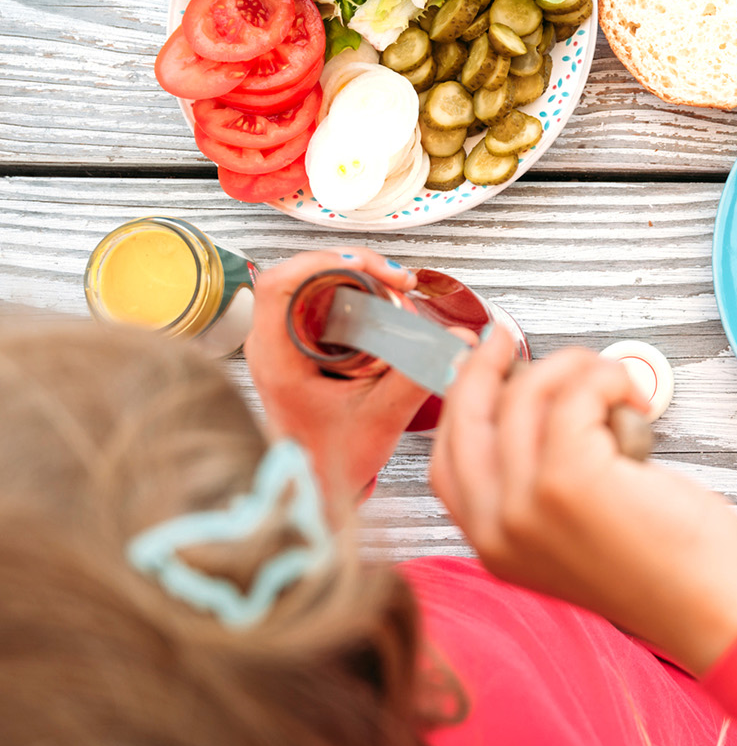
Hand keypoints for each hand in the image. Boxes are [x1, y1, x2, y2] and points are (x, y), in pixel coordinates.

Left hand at [245, 248, 429, 505]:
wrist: (317, 484)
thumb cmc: (332, 459)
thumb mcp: (380, 418)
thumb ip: (418, 377)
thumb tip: (456, 344)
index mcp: (277, 357)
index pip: (282, 283)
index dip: (327, 261)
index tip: (372, 268)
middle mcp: (272, 342)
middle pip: (301, 272)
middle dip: (353, 265)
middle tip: (396, 280)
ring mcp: (281, 341)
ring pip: (311, 281)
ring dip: (355, 276)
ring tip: (394, 289)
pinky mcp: (296, 343)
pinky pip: (319, 299)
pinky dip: (352, 292)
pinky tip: (380, 302)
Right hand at [431, 328, 736, 674]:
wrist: (711, 607)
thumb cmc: (666, 567)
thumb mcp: (577, 533)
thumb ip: (541, 485)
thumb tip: (536, 406)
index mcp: (493, 546)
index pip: (447, 459)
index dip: (459, 400)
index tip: (479, 361)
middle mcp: (497, 530)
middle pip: (467, 418)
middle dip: (487, 365)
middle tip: (510, 336)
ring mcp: (525, 506)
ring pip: (526, 395)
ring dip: (576, 371)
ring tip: (617, 387)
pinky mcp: (566, 480)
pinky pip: (572, 394)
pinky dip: (605, 378)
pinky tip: (633, 396)